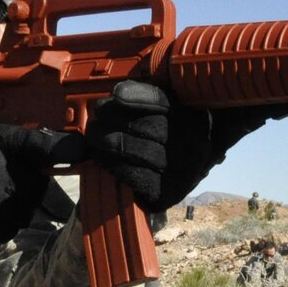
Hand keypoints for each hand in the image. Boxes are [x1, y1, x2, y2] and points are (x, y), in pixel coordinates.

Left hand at [86, 81, 287, 212]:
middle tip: (98, 113)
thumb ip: (150, 97)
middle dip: (114, 117)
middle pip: (144, 126)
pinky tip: (100, 156)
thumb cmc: (173, 134)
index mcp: (194, 117)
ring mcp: (180, 171)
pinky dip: (110, 164)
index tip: (116, 93)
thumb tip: (118, 93)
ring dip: (104, 140)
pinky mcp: (165, 193)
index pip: (164, 103)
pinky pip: (131, 175)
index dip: (138, 96)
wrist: (190, 172)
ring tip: (93, 134)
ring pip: (132, 149)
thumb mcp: (171, 110)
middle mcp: (192, 144)